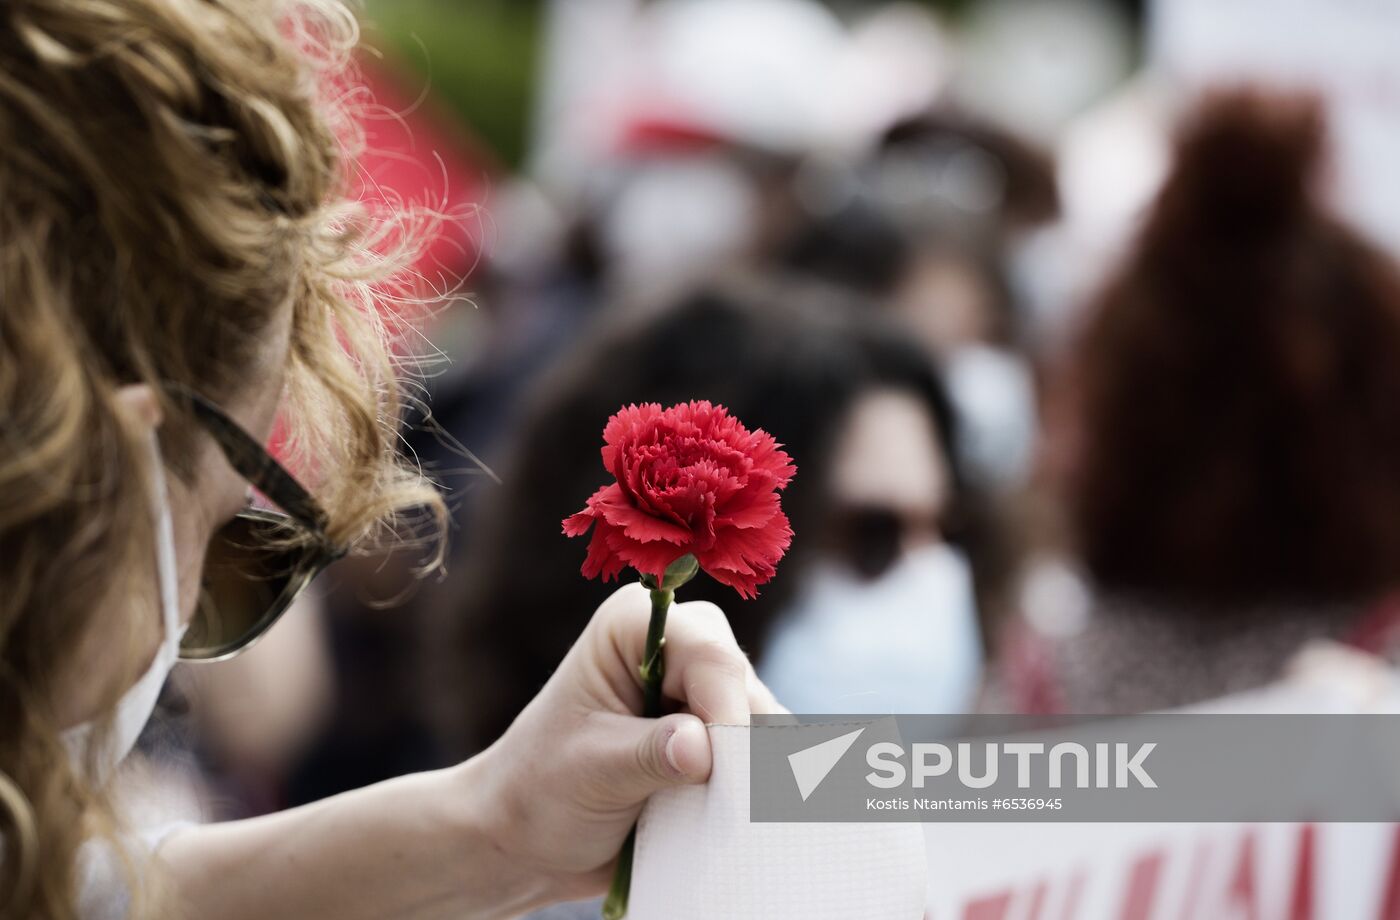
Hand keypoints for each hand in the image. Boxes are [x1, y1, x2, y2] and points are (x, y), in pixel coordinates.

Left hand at [463, 582, 783, 902]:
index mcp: (633, 626)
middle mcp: (677, 645)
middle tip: (723, 802)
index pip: (708, 653)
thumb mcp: (588, 770)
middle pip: (743, 684)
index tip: (719, 771)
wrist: (528, 839)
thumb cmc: (541, 790)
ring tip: (719, 815)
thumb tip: (703, 748)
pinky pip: (764, 755)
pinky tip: (733, 818)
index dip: (725, 709)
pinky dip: (755, 788)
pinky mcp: (719, 736)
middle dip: (741, 744)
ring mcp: (702, 692)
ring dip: (750, 772)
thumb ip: (647, 754)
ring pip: (763, 722)